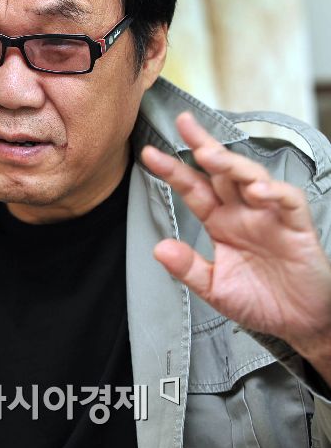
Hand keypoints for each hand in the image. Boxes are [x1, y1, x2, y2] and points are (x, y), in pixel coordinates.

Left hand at [141, 112, 330, 375]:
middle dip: (203, 144)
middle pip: (222, 170)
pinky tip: (257, 190)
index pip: (194, 189)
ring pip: (251, 177)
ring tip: (209, 155)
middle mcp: (244, 212)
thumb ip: (189, 269)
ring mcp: (270, 215)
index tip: (149, 155)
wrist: (298, 324)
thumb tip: (159, 249)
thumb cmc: (259, 302)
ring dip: (231, 164)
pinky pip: (288, 201)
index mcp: (221, 222)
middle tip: (184, 123)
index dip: (174, 171)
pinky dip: (274, 192)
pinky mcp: (296, 226)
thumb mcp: (215, 289)